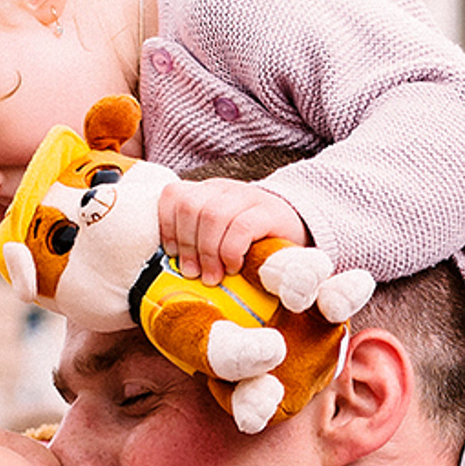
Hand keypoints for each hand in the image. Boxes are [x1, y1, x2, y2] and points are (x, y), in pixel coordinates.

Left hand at [156, 178, 308, 283]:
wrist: (297, 231)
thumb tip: (172, 266)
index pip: (173, 196)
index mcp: (206, 192)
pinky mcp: (268, 211)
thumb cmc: (250, 242)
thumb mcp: (218, 237)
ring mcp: (247, 196)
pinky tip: (234, 267)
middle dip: (188, 245)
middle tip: (193, 274)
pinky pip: (241, 227)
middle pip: (190, 207)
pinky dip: (231, 251)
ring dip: (207, 252)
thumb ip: (196, 241)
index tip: (173, 254)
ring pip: (212, 216)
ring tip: (213, 277)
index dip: (167, 226)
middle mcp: (223, 189)